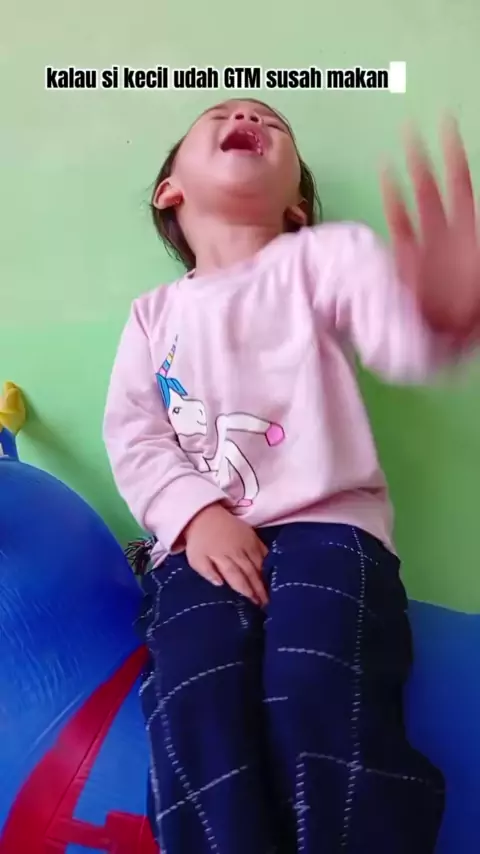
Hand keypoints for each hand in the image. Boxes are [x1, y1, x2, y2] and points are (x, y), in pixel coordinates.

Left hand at [183, 504, 268, 605]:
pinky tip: (274, 571)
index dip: (247, 591)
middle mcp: (238, 551)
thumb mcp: (195, 558)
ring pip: (260, 563)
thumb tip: (220, 584)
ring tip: (273, 592)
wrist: (203, 514)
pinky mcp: (253, 536)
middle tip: (268, 604)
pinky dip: (270, 562)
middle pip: (251, 573)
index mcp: (223, 558)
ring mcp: (247, 543)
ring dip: (266, 578)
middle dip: (260, 589)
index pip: (238, 578)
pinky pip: (264, 551)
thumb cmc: (199, 542)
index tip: (255, 604)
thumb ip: (207, 572)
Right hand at [381, 118, 479, 339]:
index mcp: (468, 232)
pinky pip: (398, 224)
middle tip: (413, 125)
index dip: (454, 155)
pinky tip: (385, 178)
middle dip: (424, 155)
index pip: (459, 184)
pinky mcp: (406, 260)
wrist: (451, 338)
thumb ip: (473, 249)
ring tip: (395, 147)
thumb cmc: (470, 309)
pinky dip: (391, 201)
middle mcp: (446, 232)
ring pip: (414, 200)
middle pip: (433, 186)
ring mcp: (424, 244)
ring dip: (405, 173)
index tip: (447, 125)